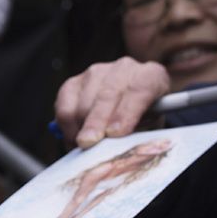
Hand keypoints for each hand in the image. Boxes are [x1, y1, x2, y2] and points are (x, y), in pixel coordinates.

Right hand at [54, 57, 171, 148]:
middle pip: (106, 95)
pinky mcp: (74, 82)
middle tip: (88, 143)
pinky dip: (67, 127)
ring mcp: (96, 73)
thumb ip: (139, 132)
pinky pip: (64, 107)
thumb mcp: (151, 126)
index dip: (126, 112)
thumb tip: (118, 147)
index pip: (139, 89)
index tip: (115, 133)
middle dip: (96, 122)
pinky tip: (74, 139)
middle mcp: (124, 69)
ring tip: (85, 148)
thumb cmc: (145, 119)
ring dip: (81, 129)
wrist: (133, 106)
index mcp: (150, 76)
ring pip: (83, 103)